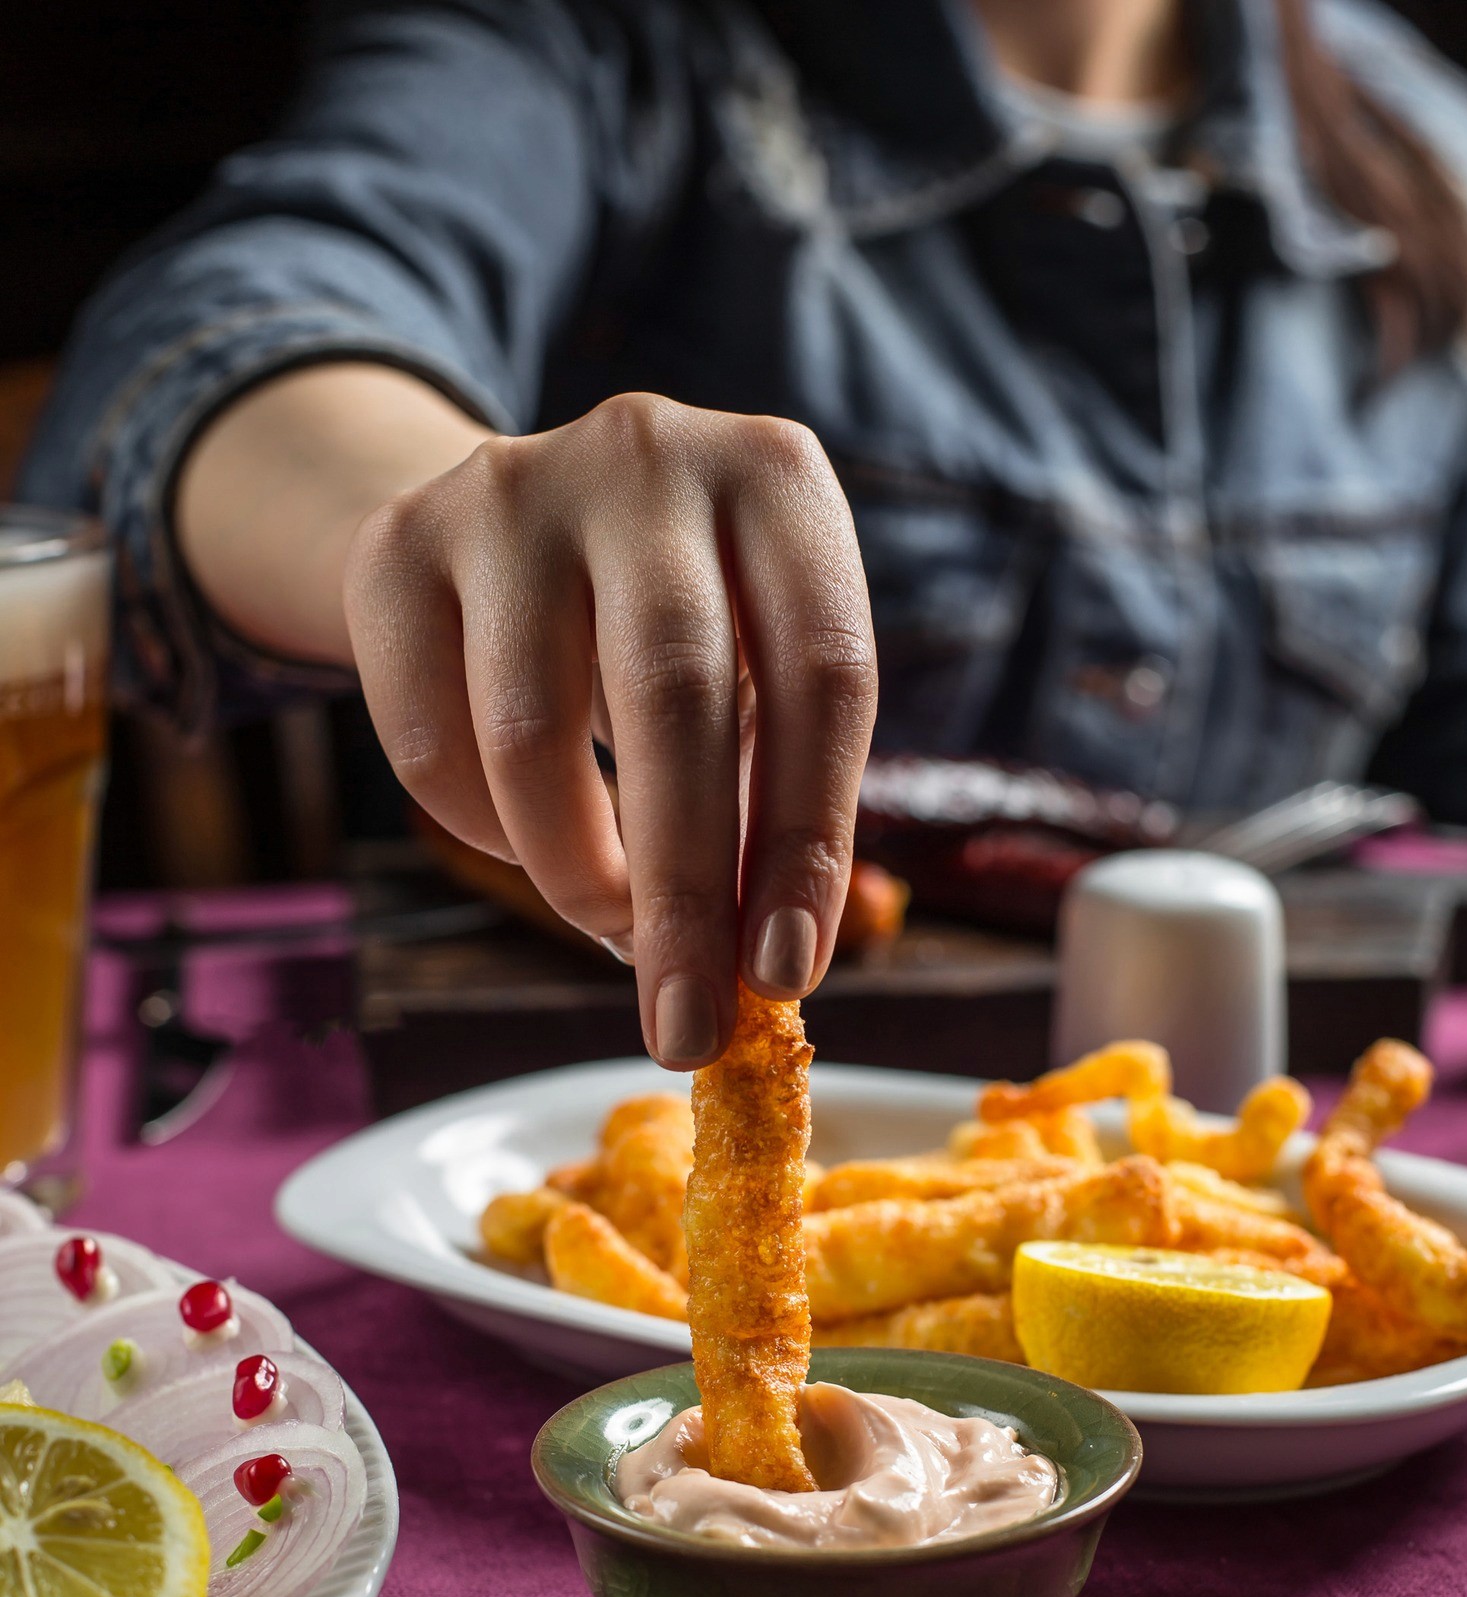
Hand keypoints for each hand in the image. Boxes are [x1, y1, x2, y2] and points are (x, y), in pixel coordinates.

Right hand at [344, 392, 876, 1065]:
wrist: (511, 523)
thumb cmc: (679, 631)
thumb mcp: (758, 677)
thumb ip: (773, 798)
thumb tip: (759, 975)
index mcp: (779, 479)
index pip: (821, 674)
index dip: (806, 839)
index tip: (784, 974)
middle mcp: (648, 454)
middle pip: (673, 698)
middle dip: (683, 892)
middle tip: (684, 1024)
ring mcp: (510, 486)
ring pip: (531, 732)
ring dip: (575, 871)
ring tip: (610, 924)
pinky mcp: (396, 544)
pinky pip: (429, 738)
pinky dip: (483, 830)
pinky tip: (524, 835)